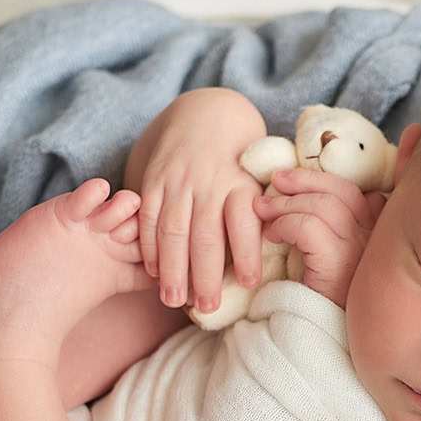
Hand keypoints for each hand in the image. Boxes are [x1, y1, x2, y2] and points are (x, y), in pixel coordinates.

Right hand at [131, 90, 267, 314]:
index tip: (248, 282)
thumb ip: (260, 213)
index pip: (244, 221)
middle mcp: (210, 183)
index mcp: (241, 184)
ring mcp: (179, 181)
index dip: (246, 253)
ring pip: (173, 230)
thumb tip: (271, 259)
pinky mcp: (155, 180)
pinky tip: (151, 271)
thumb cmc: (241, 160)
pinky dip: (149, 245)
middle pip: (205, 234)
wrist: (207, 114)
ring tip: (173, 300)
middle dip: (204, 274)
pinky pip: (149, 217)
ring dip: (172, 268)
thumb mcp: (258, 178)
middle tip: (207, 306)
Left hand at [252, 168, 386, 307]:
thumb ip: (331, 238)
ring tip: (262, 210)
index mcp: (377, 241)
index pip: (357, 194)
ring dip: (286, 203)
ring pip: (324, 205)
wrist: (323, 350)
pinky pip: (309, 227)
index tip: (293, 183)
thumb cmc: (324, 310)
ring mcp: (361, 253)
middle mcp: (376, 244)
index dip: (323, 182)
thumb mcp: (332, 268)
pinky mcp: (339, 266)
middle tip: (275, 181)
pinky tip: (271, 236)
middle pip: (344, 192)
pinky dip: (284, 224)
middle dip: (304, 180)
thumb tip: (305, 205)